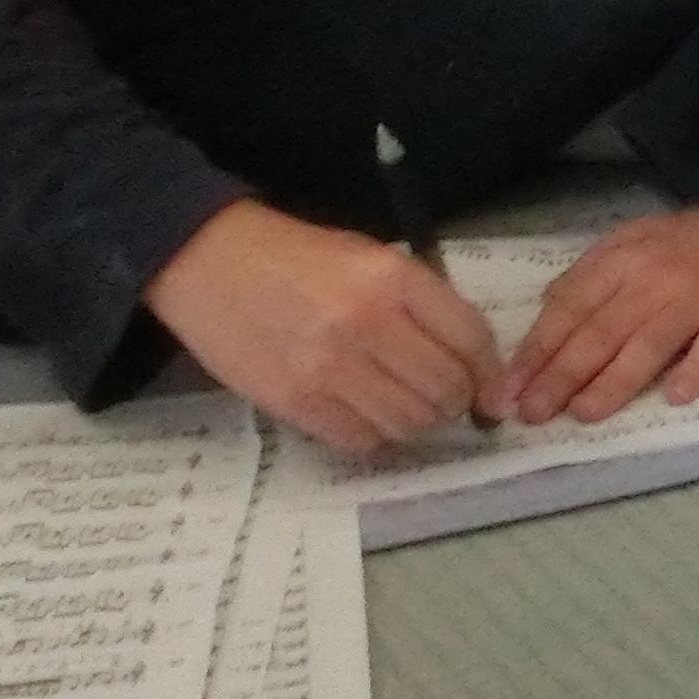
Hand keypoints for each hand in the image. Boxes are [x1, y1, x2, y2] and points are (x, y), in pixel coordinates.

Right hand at [147, 198, 503, 454]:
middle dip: (455, 402)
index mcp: (394, 278)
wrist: (205, 260)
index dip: (490, 375)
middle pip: (445, 389)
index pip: (471, 339)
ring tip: (402, 405)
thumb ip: (423, 305)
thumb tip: (475, 367)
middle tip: (442, 399)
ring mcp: (328, 367)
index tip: (492, 395)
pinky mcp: (294, 401)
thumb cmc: (297, 257)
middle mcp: (367, 323)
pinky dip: (375, 436)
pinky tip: (365, 415)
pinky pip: (361, 440)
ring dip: (417, 423)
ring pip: (409, 423)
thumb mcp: (371, 258)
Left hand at [500, 207, 698, 423]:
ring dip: (615, 381)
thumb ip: (590, 275)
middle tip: (533, 413)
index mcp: (620, 262)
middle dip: (562, 375)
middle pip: (601, 333)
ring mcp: (697, 300)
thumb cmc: (687, 244)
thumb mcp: (629, 242)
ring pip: (649, 344)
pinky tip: (676, 396)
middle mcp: (653, 281)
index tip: (509, 389)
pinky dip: (696, 370)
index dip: (538, 351)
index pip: (569, 310)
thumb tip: (547, 307)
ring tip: (585, 413)